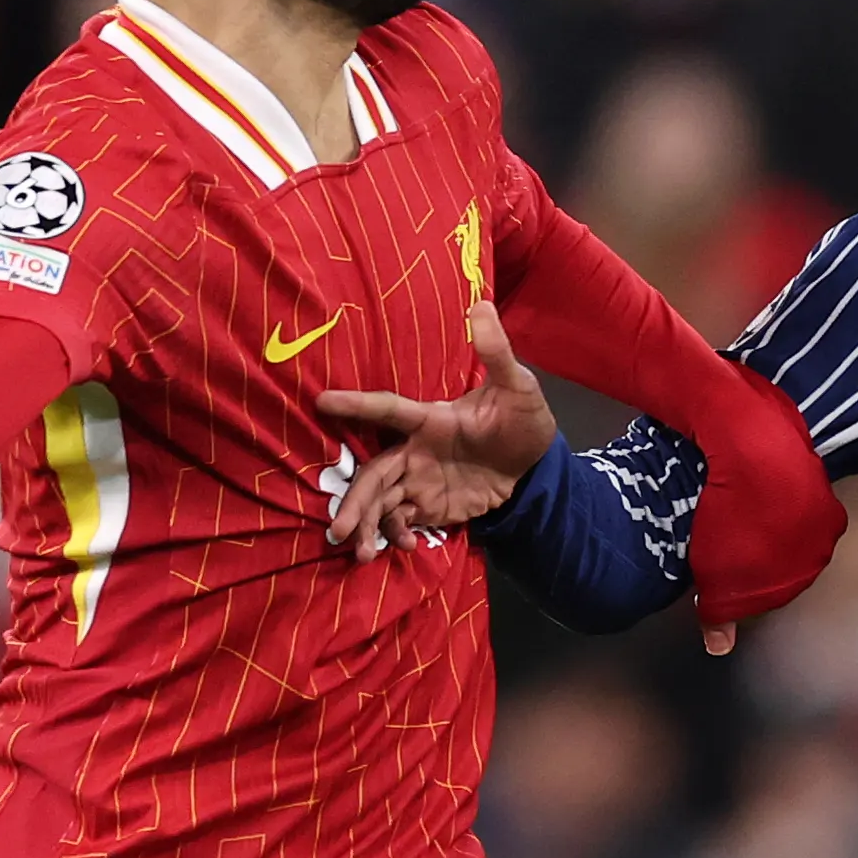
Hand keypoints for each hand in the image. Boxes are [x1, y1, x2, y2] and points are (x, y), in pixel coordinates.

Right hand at [319, 301, 557, 558]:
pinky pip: (401, 521)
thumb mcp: (516, 386)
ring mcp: (419, 480)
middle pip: (373, 474)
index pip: (387, 409)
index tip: (321, 400)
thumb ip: (496, 352)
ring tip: (363, 553)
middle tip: (338, 530)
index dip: (356, 404)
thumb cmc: (521, 418)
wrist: (535, 466)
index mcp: (429, 418)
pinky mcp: (429, 506)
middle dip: (354, 501)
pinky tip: (400, 549)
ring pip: (380, 503)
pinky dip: (396, 535)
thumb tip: (480, 305)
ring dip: (368, 526)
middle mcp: (415, 450)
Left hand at [685, 366, 842, 639]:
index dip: (756, 578)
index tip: (727, 572)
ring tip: (722, 505)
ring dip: (758, 506)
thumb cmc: (736, 519)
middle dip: (761, 542)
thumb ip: (722, 615)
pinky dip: (753, 474)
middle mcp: (826, 516)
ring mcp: (816, 475)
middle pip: (791, 538)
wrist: (743, 444)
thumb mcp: (721, 581)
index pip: (789, 574)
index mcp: (816, 549)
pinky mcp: (796, 442)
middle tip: (722, 538)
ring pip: (783, 502)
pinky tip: (728, 475)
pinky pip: (772, 468)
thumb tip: (719, 646)